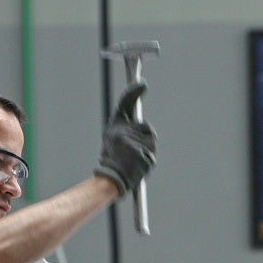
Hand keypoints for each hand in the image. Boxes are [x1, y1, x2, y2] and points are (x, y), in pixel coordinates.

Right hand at [94, 81, 156, 195]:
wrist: (111, 178)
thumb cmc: (114, 160)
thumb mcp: (115, 139)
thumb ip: (128, 129)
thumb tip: (144, 126)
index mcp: (114, 126)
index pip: (125, 103)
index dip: (133, 92)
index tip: (143, 84)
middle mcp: (120, 130)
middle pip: (145, 127)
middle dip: (145, 139)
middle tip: (133, 152)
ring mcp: (129, 140)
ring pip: (151, 139)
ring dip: (148, 149)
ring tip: (135, 158)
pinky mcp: (137, 151)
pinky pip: (151, 152)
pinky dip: (148, 159)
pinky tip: (138, 164)